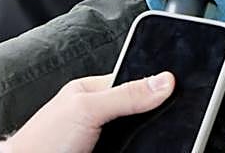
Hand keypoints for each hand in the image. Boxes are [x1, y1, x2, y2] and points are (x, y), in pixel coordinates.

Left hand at [0, 71, 173, 152]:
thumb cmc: (43, 141)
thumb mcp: (87, 109)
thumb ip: (126, 94)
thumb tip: (164, 80)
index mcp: (95, 91)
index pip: (136, 79)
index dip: (157, 83)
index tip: (181, 85)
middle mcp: (102, 114)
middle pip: (141, 110)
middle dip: (157, 113)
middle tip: (176, 117)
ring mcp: (105, 138)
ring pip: (140, 134)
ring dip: (152, 136)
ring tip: (168, 135)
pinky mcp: (109, 152)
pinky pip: (134, 148)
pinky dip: (143, 148)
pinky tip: (153, 146)